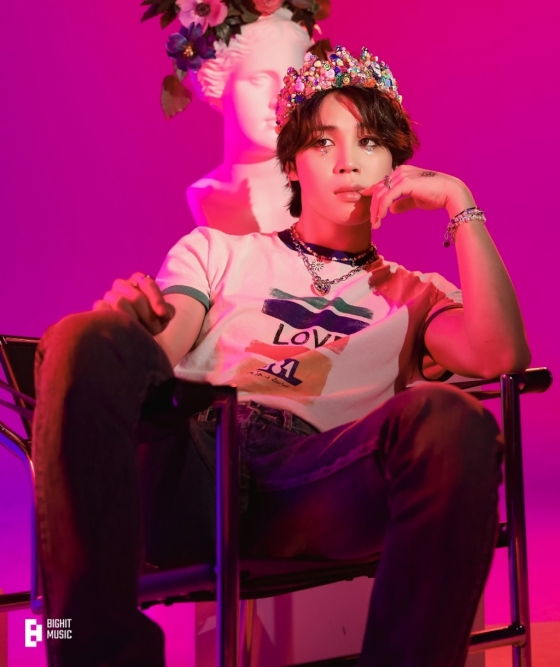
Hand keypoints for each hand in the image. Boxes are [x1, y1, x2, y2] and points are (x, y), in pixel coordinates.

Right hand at [93, 272, 174, 334]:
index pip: (148, 284)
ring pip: (119, 302)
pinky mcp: (99, 306)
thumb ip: (166, 311)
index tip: (163, 315)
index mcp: (139, 280)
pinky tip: (122, 328)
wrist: (135, 332)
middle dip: (147, 315)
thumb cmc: (151, 321)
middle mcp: (122, 284)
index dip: (157, 300)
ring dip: (132, 319)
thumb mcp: (162, 316)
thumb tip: (164, 313)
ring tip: (139, 331)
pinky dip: (114, 319)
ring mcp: (109, 295)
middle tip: (153, 329)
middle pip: (136, 297)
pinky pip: (103, 309)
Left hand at [360, 165, 475, 228]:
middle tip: (373, 223)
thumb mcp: (415, 200)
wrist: (451, 193)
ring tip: (375, 224)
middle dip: (373, 207)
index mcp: (402, 172)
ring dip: (376, 210)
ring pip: (380, 194)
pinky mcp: (406, 183)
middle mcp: (401, 171)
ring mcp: (403, 176)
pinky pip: (387, 197)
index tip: (369, 209)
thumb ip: (403, 203)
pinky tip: (381, 218)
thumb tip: (391, 210)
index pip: (382, 184)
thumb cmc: (436, 196)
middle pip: (378, 189)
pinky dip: (381, 208)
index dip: (372, 196)